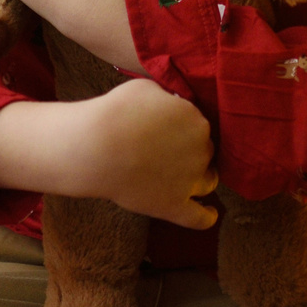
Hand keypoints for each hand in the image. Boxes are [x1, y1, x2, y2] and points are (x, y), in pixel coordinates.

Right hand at [80, 81, 217, 228]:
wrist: (96, 148)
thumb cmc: (116, 113)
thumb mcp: (146, 89)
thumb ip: (167, 98)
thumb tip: (172, 104)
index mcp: (195, 120)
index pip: (197, 124)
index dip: (183, 127)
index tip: (166, 130)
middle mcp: (200, 150)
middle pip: (204, 151)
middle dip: (190, 151)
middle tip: (167, 152)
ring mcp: (190, 180)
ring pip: (208, 181)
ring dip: (203, 178)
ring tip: (189, 178)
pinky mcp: (174, 205)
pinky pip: (200, 218)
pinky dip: (207, 217)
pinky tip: (210, 213)